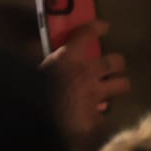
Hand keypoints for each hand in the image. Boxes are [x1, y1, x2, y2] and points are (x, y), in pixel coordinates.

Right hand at [41, 20, 128, 139]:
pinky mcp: (97, 117)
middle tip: (113, 65)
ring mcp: (96, 95)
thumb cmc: (30, 92)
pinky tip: (98, 116)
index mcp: (69, 57)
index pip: (87, 34)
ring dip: (119, 85)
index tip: (104, 27)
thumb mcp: (29, 69)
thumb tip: (30, 47)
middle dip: (117, 63)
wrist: (37, 124)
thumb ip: (33, 57)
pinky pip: (106, 113)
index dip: (97, 28)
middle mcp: (88, 72)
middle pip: (115, 62)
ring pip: (121, 85)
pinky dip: (101, 114)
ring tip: (115, 88)